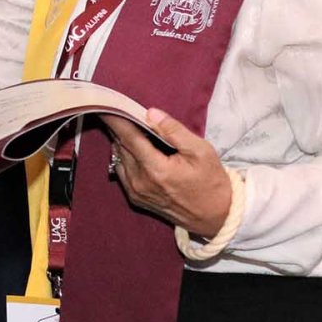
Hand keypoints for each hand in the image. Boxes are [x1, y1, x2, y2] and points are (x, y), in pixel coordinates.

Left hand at [102, 108, 232, 236]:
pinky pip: (122, 170)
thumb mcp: (201, 151)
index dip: (115, 119)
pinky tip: (138, 149)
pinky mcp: (135, 198)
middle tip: (124, 110)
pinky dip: (125, 156)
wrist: (215, 217)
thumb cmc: (211, 181)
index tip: (105, 104)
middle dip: (120, 127)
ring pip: (118, 157)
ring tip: (134, 128)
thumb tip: (151, 113)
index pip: (128, 138)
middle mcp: (140, 182)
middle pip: (121, 146)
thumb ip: (175, 131)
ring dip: (122, 141)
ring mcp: (136, 192)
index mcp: (156, 169)